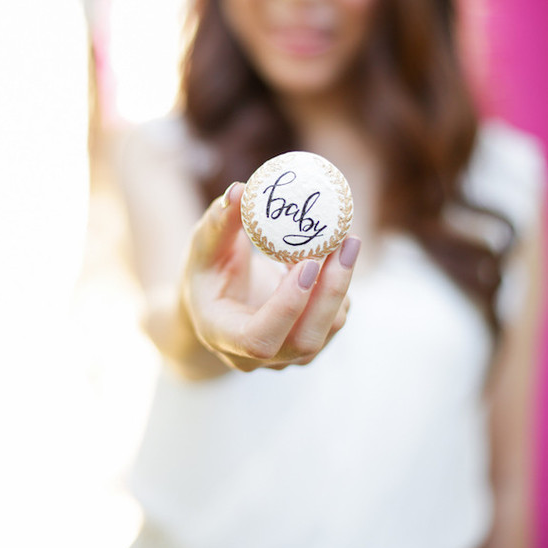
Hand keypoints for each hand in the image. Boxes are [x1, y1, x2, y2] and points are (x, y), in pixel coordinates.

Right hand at [181, 182, 359, 371]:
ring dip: (340, 284)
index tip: (308, 262)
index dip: (288, 307)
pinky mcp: (308, 341)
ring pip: (328, 330)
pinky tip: (335, 254)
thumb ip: (220, 222)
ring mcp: (286, 356)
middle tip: (344, 243)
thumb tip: (241, 190)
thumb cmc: (207, 271)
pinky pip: (335, 319)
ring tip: (343, 240)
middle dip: (330, 292)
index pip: (259, 340)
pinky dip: (340, 286)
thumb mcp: (204, 245)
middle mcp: (255, 358)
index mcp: (222, 335)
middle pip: (304, 342)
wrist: (216, 303)